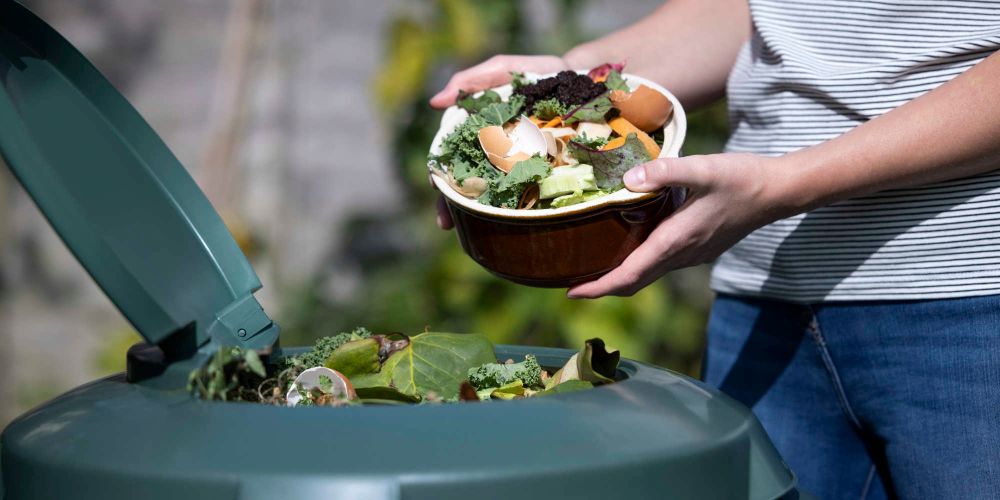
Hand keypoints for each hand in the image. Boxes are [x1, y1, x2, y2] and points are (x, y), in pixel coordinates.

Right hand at [432, 55, 570, 228]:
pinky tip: (511, 226)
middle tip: (447, 222)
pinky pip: (529, 196)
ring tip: (470, 230)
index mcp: (481, 135)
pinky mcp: (545, 175)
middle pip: (468, 184)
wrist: (583, 82)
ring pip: (494, 196)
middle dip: (453, 205)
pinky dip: (517, 214)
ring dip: (478, 215)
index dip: (441, 176)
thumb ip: (470, 81)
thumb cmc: (537, 75)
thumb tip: (435, 101)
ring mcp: (520, 168)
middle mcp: (496, 155)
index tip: (435, 188)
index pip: (453, 160)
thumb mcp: (502, 70)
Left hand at [567, 153, 794, 297]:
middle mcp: (682, 254)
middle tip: (571, 285)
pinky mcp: (699, 248)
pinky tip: (629, 246)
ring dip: (620, 277)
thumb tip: (628, 180)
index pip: (629, 276)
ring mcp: (692, 254)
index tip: (571, 292)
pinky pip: (661, 264)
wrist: (778, 191)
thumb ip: (665, 171)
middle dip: (602, 288)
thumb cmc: (741, 178)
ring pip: (648, 274)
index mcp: (676, 241)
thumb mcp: (703, 168)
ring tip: (593, 266)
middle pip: (634, 282)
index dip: (598, 287)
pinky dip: (638, 265)